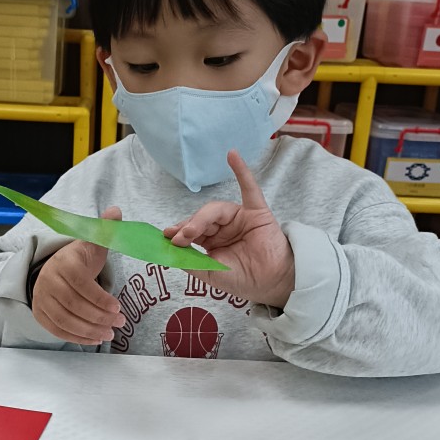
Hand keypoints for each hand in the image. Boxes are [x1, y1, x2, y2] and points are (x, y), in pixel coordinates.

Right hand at [31, 207, 126, 344]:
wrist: (55, 268)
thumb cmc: (79, 259)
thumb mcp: (93, 243)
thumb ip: (106, 230)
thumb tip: (116, 211)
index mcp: (63, 263)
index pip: (81, 285)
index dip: (100, 299)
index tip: (118, 308)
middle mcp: (48, 281)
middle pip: (74, 306)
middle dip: (100, 318)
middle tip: (120, 323)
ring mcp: (41, 299)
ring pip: (66, 320)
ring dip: (90, 331)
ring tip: (111, 334)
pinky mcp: (40, 314)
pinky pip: (57, 330)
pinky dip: (77, 338)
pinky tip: (96, 339)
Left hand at [163, 151, 294, 308]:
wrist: (272, 284)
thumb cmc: (244, 280)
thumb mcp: (210, 274)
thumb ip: (191, 262)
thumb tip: (170, 251)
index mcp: (212, 242)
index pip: (191, 231)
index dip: (179, 232)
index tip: (167, 236)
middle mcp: (224, 228)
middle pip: (201, 219)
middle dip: (188, 226)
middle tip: (177, 237)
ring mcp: (239, 218)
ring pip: (216, 210)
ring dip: (201, 218)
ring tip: (192, 231)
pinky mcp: (256, 212)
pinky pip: (249, 189)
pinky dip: (241, 172)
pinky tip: (232, 155)